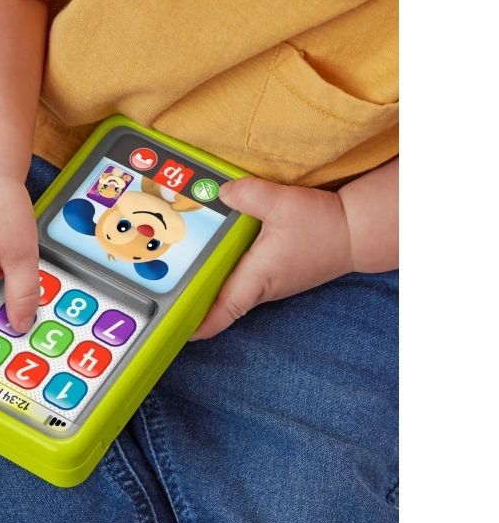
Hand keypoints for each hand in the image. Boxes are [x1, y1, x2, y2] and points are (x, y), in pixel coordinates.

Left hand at [191, 177, 352, 339]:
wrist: (358, 232)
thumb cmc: (324, 226)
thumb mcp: (283, 204)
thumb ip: (249, 195)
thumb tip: (221, 193)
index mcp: (258, 278)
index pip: (222, 312)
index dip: (197, 324)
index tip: (175, 329)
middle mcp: (261, 287)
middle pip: (219, 305)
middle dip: (193, 303)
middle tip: (164, 294)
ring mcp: (269, 283)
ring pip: (231, 292)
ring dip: (209, 288)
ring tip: (180, 275)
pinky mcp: (276, 273)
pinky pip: (243, 279)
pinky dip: (226, 273)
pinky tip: (214, 257)